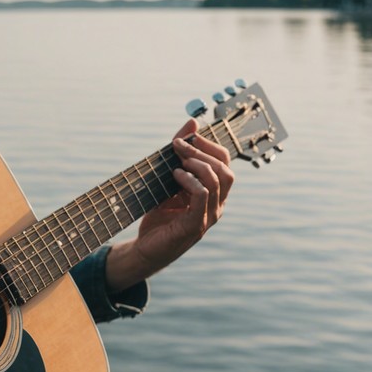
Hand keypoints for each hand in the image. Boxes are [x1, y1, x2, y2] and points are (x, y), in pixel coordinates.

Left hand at [105, 118, 234, 292]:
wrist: (146, 250)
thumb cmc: (158, 217)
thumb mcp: (168, 181)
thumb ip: (179, 154)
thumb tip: (192, 122)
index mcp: (214, 195)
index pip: (224, 162)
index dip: (209, 145)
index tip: (188, 135)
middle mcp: (216, 205)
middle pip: (225, 169)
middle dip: (203, 151)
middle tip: (179, 145)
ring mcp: (208, 216)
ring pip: (217, 180)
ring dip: (197, 163)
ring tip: (176, 160)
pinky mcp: (195, 225)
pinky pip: (202, 195)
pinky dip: (190, 180)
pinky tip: (175, 175)